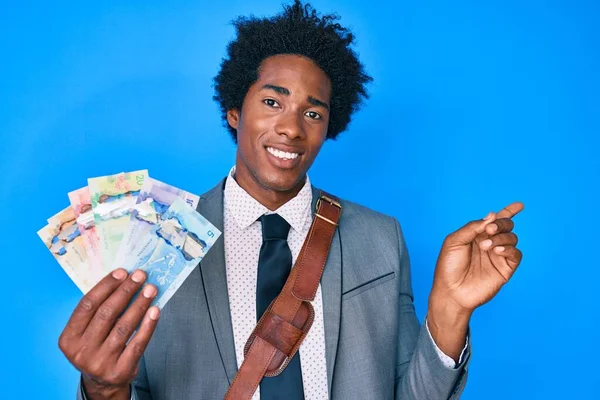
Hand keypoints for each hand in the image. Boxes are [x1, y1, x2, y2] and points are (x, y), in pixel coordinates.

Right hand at [58, 269, 159, 399]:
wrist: (102, 383)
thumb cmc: (97, 348)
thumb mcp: (87, 332)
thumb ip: (98, 310)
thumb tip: (123, 280)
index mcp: (69, 338)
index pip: (87, 305)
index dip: (105, 286)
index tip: (122, 272)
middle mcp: (82, 351)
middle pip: (107, 313)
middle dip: (126, 291)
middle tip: (140, 276)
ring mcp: (101, 362)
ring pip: (124, 326)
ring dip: (139, 304)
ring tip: (150, 289)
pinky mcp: (120, 370)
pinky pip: (138, 343)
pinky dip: (148, 325)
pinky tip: (155, 310)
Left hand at [431, 202, 523, 313]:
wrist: (451, 291)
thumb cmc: (448, 266)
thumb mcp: (454, 241)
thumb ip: (472, 227)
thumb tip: (492, 215)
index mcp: (477, 235)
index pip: (495, 220)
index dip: (508, 211)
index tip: (519, 205)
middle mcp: (489, 243)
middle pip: (506, 226)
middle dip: (501, 224)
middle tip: (488, 230)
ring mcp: (498, 256)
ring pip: (512, 238)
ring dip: (501, 237)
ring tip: (486, 246)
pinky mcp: (505, 269)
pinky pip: (516, 254)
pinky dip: (509, 249)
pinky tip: (497, 251)